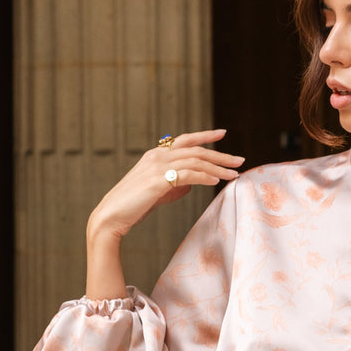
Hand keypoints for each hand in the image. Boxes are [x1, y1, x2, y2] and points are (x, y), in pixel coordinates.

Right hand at [87, 129, 244, 241]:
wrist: (112, 216)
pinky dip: (204, 177)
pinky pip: (188, 175)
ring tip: (234, 174)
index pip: (185, 140)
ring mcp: (157, 167)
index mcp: (156, 155)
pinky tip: (216, 182)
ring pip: (195, 161)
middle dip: (220, 155)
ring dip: (218, 168)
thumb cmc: (134, 205)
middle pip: (196, 150)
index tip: (223, 133)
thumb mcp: (158, 190)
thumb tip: (194, 182)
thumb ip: (176, 183)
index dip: (205, 136)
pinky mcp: (158, 181)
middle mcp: (157, 156)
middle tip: (239, 160)